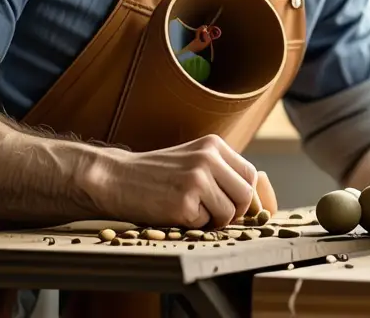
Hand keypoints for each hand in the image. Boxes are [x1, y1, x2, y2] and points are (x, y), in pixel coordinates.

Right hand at [84, 134, 257, 227]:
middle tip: (214, 214)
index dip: (244, 195)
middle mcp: (208, 158)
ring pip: (229, 213)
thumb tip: (255, 199)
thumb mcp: (193, 159)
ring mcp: (196, 180)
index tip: (231, 204)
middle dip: (234, 211)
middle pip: (246, 195)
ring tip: (192, 212)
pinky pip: (205, 224)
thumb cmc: (156, 175)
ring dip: (213, 220)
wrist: (114, 178)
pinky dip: (193, 225)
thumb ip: (221, 171)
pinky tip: (174, 213)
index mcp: (214, 145)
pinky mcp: (184, 203)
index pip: (250, 174)